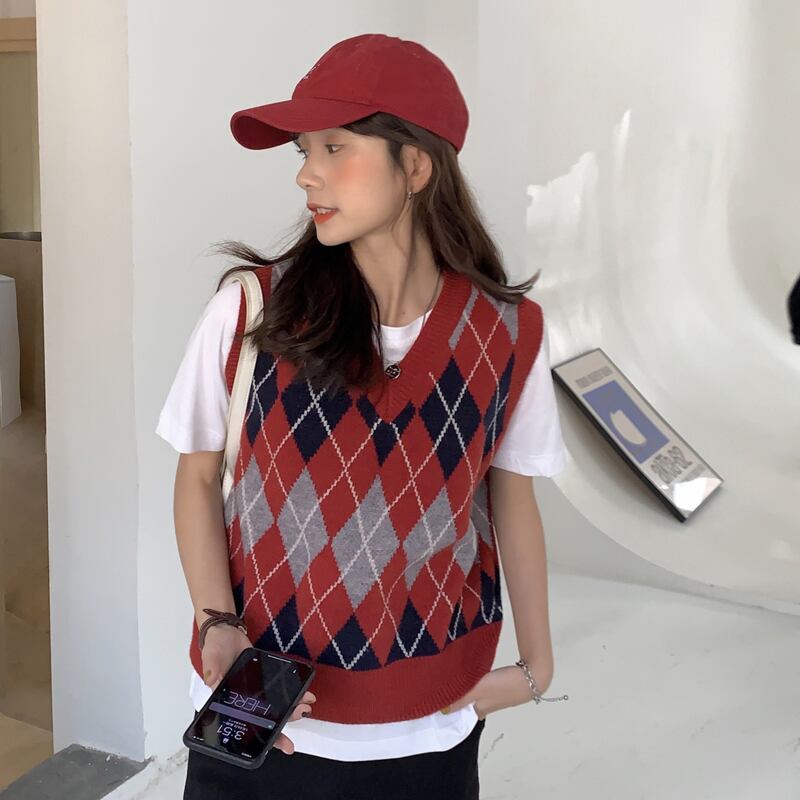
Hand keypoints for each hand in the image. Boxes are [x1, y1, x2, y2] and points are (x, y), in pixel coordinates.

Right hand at [200, 624, 315, 755]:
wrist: (226, 630)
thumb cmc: (215, 646)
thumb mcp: (211, 657)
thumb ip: (212, 670)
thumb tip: (214, 683)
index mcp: (229, 704)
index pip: (248, 728)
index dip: (266, 741)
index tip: (285, 746)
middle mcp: (244, 702)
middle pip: (267, 720)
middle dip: (286, 721)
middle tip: (303, 713)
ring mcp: (256, 691)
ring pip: (277, 706)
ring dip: (293, 706)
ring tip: (307, 703)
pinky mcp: (266, 678)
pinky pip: (280, 689)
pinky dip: (292, 691)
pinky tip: (303, 690)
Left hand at [440, 664, 546, 720]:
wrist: (534, 675)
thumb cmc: (505, 684)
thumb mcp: (480, 689)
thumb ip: (462, 698)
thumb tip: (441, 711)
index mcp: (480, 710)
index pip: (459, 712)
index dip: (447, 705)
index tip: (434, 696)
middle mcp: (487, 706)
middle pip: (466, 703)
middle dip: (455, 695)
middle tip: (440, 682)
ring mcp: (496, 697)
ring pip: (475, 694)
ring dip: (465, 687)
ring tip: (452, 676)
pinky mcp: (504, 686)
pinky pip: (484, 687)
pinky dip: (476, 682)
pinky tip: (472, 673)